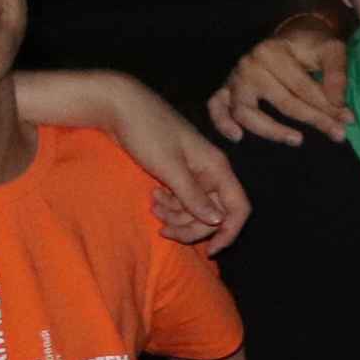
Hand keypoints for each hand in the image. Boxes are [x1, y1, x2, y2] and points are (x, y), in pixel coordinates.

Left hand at [111, 83, 249, 254]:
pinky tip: (152, 198)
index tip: (210, 252)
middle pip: (214, 213)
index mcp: (217, 168)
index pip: (237, 208)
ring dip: (176, 216)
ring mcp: (194, 172)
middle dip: (191, 226)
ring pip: (196, 208)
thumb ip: (194, 196)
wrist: (121, 107)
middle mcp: (211, 172)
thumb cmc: (147, 133)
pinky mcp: (177, 172)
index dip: (228, 232)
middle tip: (163, 230)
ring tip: (152, 207)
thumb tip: (218, 221)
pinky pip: (181, 199)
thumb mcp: (169, 167)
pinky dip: (169, 205)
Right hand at [207, 21, 350, 146]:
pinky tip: (238, 137)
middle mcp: (249, 65)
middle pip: (282, 102)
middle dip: (313, 119)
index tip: (348, 121)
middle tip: (337, 134)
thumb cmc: (311, 44)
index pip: (302, 88)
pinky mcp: (226, 89)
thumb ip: (337, 74)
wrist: (292, 35)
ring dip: (271, 130)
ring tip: (297, 140)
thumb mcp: (331, 49)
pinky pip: (216, 107)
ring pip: (247, 111)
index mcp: (273, 52)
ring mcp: (234, 78)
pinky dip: (222, 122)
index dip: (327, 106)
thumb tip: (338, 104)